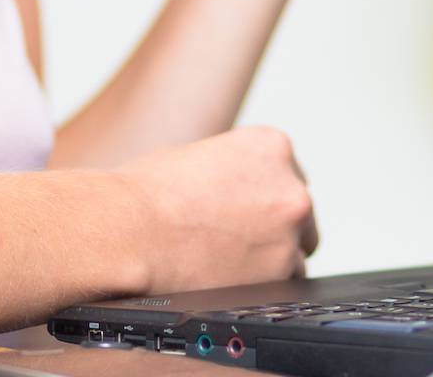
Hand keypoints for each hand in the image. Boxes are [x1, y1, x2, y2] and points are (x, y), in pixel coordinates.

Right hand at [116, 126, 318, 293]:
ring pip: (295, 253)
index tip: (250, 208)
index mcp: (270, 147)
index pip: (288, 174)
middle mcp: (290, 186)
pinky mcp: (281, 274)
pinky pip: (284, 286)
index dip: (265, 195)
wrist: (132, 231)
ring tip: (227, 260)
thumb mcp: (196, 154)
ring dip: (271, 258)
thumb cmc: (150, 193)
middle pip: (300, 214)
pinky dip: (262, 286)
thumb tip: (238, 187)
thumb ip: (231, 167)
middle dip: (276, 226)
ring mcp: (289, 233)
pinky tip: (228, 278)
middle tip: (240, 237)